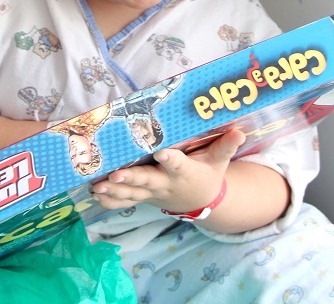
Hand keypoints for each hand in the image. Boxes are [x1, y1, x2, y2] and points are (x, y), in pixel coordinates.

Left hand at [90, 128, 245, 212]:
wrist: (200, 201)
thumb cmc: (208, 174)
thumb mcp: (219, 161)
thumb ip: (226, 146)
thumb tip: (240, 132)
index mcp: (184, 172)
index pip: (177, 164)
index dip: (170, 159)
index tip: (161, 152)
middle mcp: (165, 184)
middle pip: (147, 180)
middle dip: (131, 178)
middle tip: (115, 174)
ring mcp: (152, 193)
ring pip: (131, 193)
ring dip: (113, 191)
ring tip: (96, 187)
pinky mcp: (143, 198)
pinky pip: (125, 201)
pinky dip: (110, 200)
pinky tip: (94, 194)